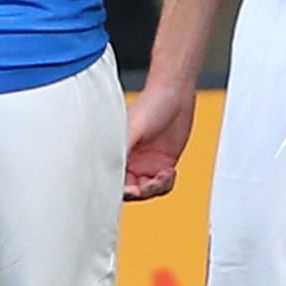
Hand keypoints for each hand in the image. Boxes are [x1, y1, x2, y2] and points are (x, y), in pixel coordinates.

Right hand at [123, 76, 196, 200]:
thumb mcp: (133, 129)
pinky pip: (162, 185)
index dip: (121, 190)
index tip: (131, 191)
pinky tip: (170, 171)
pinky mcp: (162, 164)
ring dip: (156, 188)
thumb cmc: (151, 104)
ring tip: (164, 174)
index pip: (113, 180)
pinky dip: (166, 183)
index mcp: (116, 152)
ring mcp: (146, 164)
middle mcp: (129, 160)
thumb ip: (121, 151)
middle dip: (141, 191)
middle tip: (151, 183)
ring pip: (147, 191)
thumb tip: (110, 169)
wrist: (175, 93)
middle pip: (130, 191)